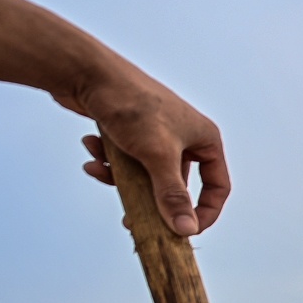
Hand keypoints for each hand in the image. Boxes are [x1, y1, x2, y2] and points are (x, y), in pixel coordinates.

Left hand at [74, 63, 228, 236]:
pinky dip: (107, 161)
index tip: (183, 232)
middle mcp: (185, 136)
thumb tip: (187, 231)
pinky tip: (90, 147)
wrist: (85, 70)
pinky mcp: (131, 131)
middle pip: (175, 185)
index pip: (217, 186)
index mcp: (204, 138)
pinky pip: (126, 161)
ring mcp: (157, 133)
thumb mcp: (157, 156)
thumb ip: (172, 195)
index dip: (204, 212)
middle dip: (149, 199)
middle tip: (131, 219)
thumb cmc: (130, 106)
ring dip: (119, 178)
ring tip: (97, 167)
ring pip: (146, 175)